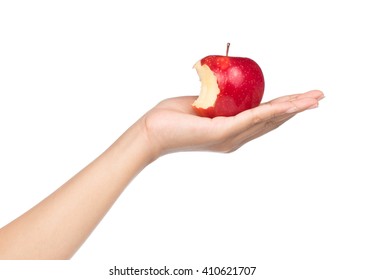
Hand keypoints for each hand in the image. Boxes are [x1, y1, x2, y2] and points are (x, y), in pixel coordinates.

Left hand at [141, 90, 323, 157]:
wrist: (152, 131)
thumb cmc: (173, 117)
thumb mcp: (202, 104)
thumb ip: (220, 102)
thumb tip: (226, 89)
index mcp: (231, 131)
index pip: (263, 118)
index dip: (284, 108)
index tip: (302, 99)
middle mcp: (235, 138)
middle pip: (271, 121)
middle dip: (296, 108)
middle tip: (319, 98)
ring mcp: (229, 137)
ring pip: (266, 121)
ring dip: (291, 109)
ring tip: (312, 101)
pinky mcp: (221, 133)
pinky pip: (250, 119)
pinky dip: (270, 111)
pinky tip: (287, 105)